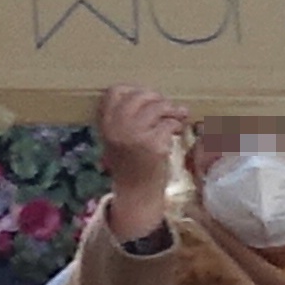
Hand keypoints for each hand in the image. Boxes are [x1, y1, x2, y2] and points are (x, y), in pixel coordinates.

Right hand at [95, 86, 188, 232]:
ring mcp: (134, 136)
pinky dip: (177, 126)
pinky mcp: (153, 145)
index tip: (147, 98)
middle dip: (157, 99)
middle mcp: (117, 128)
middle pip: (139, 96)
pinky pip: (169, 124)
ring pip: (157, 108)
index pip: (115, 92)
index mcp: (105, 124)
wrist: (136, 194)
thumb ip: (124, 118)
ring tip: (178, 116)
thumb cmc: (130, 165)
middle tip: (167, 107)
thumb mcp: (116, 139)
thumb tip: (150, 94)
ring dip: (171, 110)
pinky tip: (178, 132)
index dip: (134, 90)